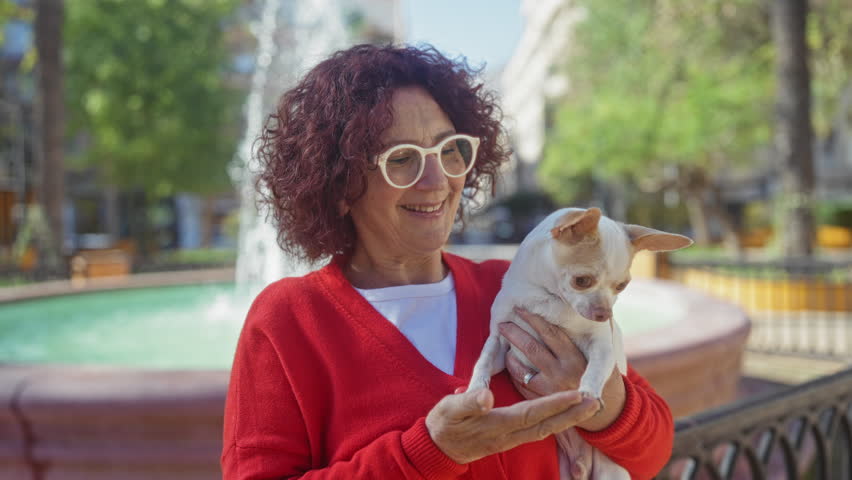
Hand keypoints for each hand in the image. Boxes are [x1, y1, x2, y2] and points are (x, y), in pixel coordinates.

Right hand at [425, 388, 597, 463]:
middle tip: (596, 401)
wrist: (438, 448)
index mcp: (497, 425)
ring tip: (587, 406)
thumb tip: (487, 396)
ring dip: (568, 418)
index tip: (577, 394)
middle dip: (572, 414)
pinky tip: (564, 415)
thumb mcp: (449, 411)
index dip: (555, 404)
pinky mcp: (509, 438)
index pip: (532, 413)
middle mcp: (509, 435)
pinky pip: (537, 429)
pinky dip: (554, 420)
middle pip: (546, 424)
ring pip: (545, 428)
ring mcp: (510, 439)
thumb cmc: (443, 425)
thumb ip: (468, 403)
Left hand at [499, 307, 625, 431]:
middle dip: (514, 333)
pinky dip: (514, 372)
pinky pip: (521, 384)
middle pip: (531, 348)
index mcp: (576, 358)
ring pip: (521, 368)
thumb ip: (589, 333)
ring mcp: (550, 389)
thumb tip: (581, 308)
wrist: (607, 410)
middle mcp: (562, 373)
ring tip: (503, 342)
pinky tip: (511, 362)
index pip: (550, 333)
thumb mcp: (602, 353)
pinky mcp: (543, 401)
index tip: (520, 309)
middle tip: (503, 323)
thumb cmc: (603, 374)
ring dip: (510, 353)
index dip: (533, 319)